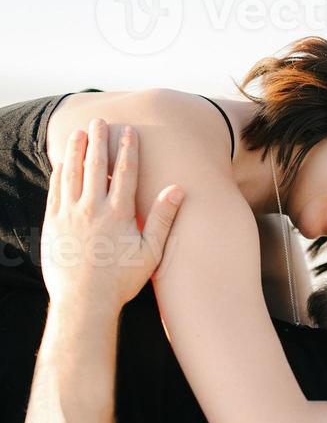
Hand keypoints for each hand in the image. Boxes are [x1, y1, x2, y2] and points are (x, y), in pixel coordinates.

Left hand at [41, 118, 184, 309]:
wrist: (84, 301)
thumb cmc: (121, 280)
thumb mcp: (151, 252)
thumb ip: (163, 218)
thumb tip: (177, 189)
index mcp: (118, 213)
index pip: (124, 172)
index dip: (127, 149)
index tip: (129, 131)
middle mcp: (92, 208)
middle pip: (95, 165)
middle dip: (99, 140)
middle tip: (100, 121)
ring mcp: (69, 215)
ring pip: (72, 173)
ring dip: (76, 150)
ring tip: (79, 133)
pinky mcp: (52, 224)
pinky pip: (55, 191)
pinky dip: (59, 173)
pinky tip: (62, 164)